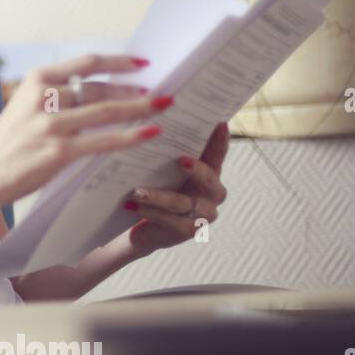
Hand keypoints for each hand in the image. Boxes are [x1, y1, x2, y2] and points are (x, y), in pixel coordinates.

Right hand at [0, 53, 173, 207]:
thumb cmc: (7, 143)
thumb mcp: (25, 106)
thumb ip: (56, 97)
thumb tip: (100, 93)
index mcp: (36, 80)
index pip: (86, 63)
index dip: (118, 61)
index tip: (142, 63)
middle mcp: (43, 98)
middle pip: (100, 87)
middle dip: (134, 89)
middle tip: (159, 91)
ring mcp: (51, 125)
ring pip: (107, 111)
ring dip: (140, 108)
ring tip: (163, 105)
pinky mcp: (58, 152)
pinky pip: (103, 141)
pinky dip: (131, 136)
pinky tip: (150, 132)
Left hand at [124, 122, 229, 254]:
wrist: (144, 226)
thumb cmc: (156, 188)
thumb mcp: (162, 169)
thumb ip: (166, 152)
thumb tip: (152, 124)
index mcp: (209, 172)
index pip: (217, 154)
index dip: (220, 140)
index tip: (220, 123)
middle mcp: (212, 192)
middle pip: (210, 180)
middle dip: (197, 169)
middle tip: (181, 159)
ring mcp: (204, 214)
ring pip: (182, 202)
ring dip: (158, 196)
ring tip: (137, 191)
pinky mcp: (190, 230)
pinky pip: (172, 221)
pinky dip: (151, 212)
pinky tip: (133, 206)